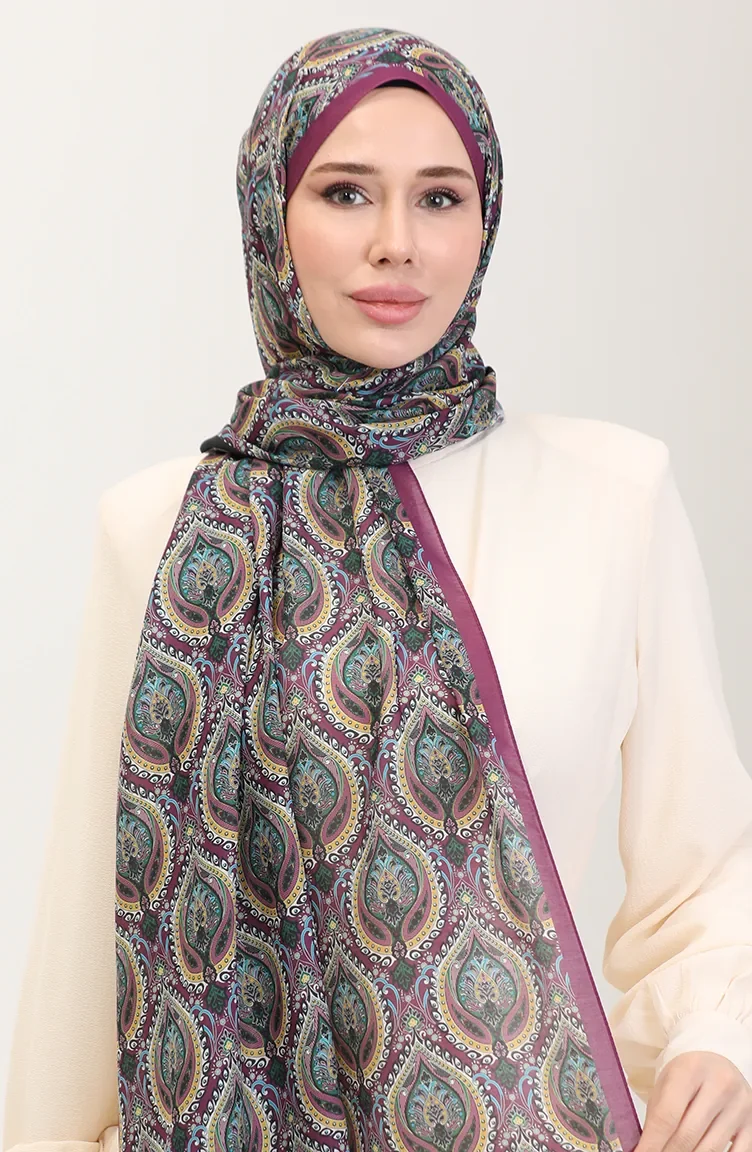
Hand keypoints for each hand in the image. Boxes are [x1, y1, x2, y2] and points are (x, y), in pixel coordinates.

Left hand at [635, 1051, 751, 1151]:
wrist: (718, 1066)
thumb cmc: (687, 1078)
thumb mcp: (667, 1085)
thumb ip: (657, 1117)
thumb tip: (645, 1150)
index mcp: (691, 1070)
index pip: (667, 1116)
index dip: (652, 1143)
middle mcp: (720, 1084)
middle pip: (687, 1135)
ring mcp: (740, 1105)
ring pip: (710, 1149)